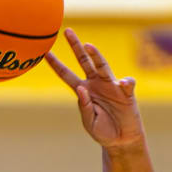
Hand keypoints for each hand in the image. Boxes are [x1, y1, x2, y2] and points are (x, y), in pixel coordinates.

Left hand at [45, 29, 144, 148]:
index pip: (66, 74)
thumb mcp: (89, 121)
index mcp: (83, 90)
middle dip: (75, 46)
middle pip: (83, 61)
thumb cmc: (103, 131)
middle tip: (67, 31)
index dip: (56, 64)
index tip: (45, 52)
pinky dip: (125, 83)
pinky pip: (126, 84)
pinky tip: (122, 85)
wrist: (122, 140)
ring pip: (102, 65)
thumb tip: (82, 88)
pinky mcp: (126, 93)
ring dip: (96, 54)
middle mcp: (95, 83)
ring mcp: (111, 85)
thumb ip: (84, 106)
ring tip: (89, 46)